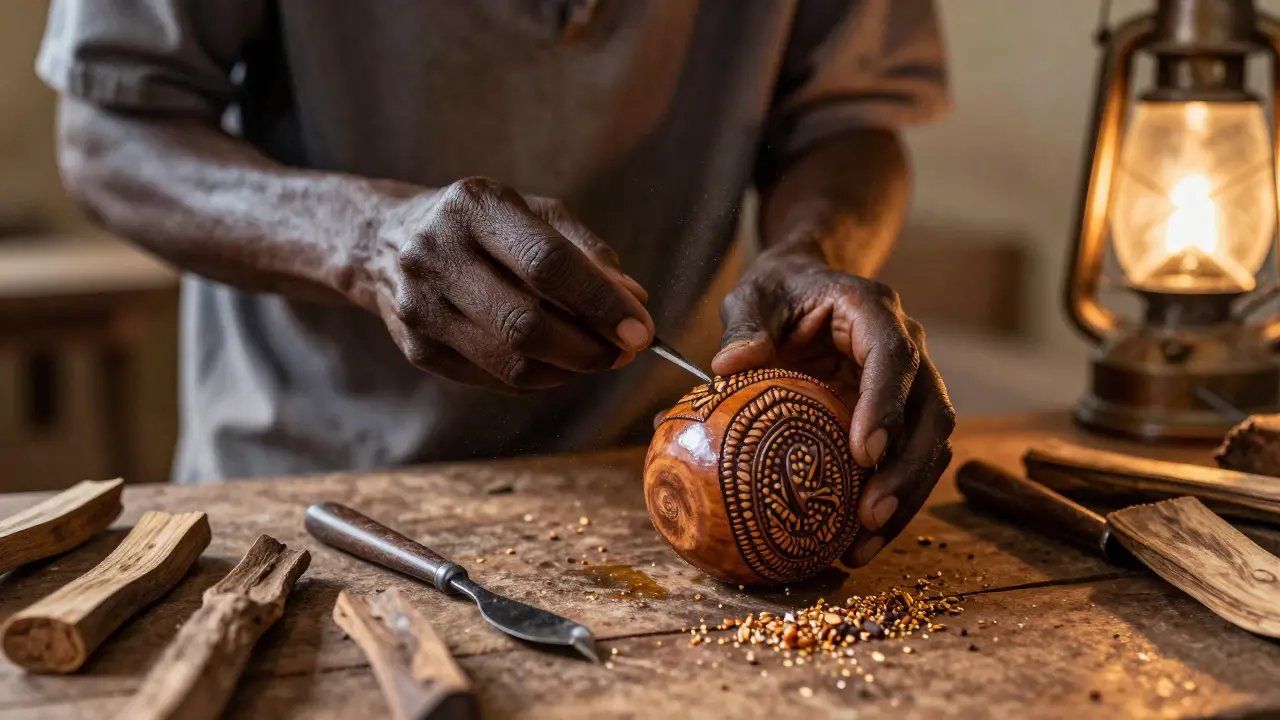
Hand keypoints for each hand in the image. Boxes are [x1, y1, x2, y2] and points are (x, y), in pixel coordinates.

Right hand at [374, 177, 652, 391]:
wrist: (384, 243)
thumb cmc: (480, 226)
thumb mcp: (532, 213)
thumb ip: (586, 252)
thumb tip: (635, 300)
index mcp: (474, 208)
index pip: (546, 262)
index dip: (600, 302)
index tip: (641, 330)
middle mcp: (439, 255)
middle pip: (526, 323)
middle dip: (588, 347)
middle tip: (624, 352)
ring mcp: (421, 308)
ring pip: (511, 362)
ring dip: (569, 370)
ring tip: (597, 358)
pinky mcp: (418, 349)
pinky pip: (494, 380)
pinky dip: (539, 380)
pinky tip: (557, 364)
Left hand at [712, 249, 954, 566]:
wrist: (809, 285)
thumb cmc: (780, 290)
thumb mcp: (754, 293)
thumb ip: (745, 324)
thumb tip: (729, 365)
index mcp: (874, 312)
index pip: (894, 357)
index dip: (886, 405)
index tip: (865, 451)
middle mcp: (908, 348)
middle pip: (929, 413)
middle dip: (906, 469)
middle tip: (869, 516)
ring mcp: (912, 386)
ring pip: (930, 447)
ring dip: (905, 499)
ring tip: (862, 547)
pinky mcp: (902, 418)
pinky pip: (907, 464)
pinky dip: (890, 505)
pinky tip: (854, 545)